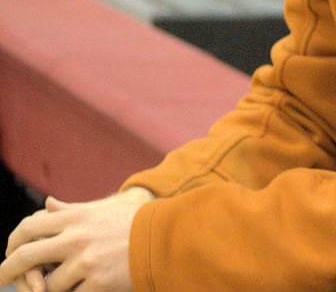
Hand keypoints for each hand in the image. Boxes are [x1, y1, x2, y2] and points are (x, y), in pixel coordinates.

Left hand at [2, 188, 152, 291]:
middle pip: (26, 257)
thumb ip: (70, 210)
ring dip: (49, 289)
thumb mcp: (101, 210)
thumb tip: (46, 204)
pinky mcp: (98, 283)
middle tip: (1, 280)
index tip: (9, 252)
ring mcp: (86, 262)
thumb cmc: (133, 223)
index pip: (28, 228)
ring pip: (48, 285)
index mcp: (75, 218)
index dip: (12, 242)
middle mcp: (76, 238)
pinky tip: (81, 289)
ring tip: (60, 286)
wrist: (166, 238)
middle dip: (6, 272)